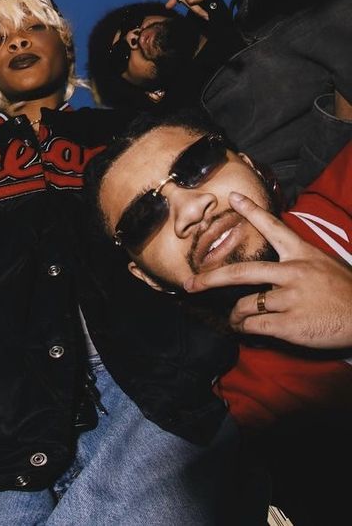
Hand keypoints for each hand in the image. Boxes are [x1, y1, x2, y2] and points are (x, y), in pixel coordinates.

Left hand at [184, 192, 351, 349]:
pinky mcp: (291, 324)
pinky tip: (244, 329)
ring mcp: (290, 299)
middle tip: (190, 284)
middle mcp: (293, 273)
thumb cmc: (348, 292)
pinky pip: (255, 325)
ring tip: (233, 319)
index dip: (251, 211)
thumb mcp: (325, 265)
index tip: (233, 197)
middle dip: (211, 278)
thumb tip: (271, 272)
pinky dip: (245, 328)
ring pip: (244, 305)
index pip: (273, 227)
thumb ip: (298, 263)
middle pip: (241, 273)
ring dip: (234, 314)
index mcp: (302, 254)